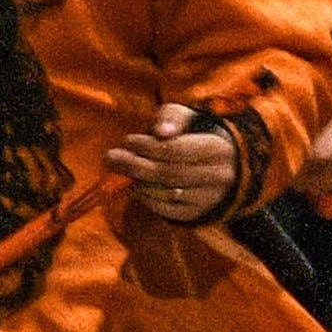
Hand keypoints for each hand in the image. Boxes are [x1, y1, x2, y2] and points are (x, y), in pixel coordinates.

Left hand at [114, 107, 253, 217]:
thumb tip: (161, 132)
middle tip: (112, 157)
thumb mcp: (186, 119)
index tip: (127, 140)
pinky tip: (137, 187)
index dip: (148, 146)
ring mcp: (210, 198)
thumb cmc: (194, 136)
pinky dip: (147, 199)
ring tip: (124, 170)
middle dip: (137, 164)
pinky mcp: (198, 214)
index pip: (177, 150)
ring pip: (167, 193)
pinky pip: (167, 211)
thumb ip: (171, 118)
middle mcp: (219, 177)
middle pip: (170, 173)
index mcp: (219, 149)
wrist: (220, 166)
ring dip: (140, 182)